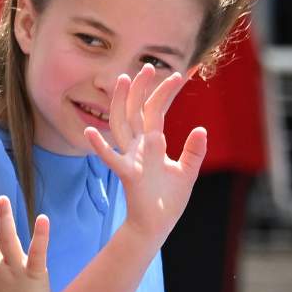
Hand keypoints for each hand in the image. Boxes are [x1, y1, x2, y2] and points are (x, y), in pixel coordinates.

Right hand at [85, 64, 205, 242]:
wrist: (157, 225)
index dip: (166, 92)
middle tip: (148, 66)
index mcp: (152, 143)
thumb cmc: (168, 200)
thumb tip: (201, 129)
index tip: (180, 73)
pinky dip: (100, 146)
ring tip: (123, 80)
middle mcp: (139, 146)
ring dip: (122, 103)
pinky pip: (111, 158)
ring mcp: (131, 157)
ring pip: (122, 124)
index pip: (156, 111)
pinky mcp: (127, 173)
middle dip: (142, 88)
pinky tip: (90, 132)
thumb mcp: (187, 172)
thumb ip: (193, 151)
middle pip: (136, 110)